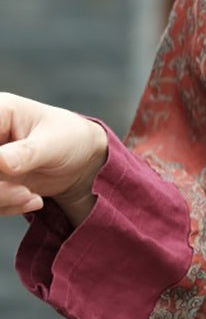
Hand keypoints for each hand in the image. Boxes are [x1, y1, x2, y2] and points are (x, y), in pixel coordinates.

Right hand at [0, 93, 106, 222]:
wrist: (84, 162)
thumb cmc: (71, 139)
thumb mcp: (53, 144)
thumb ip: (25, 153)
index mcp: (1, 112)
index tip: (5, 169)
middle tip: (22, 192)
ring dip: (2, 199)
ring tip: (30, 197)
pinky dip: (7, 206)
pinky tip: (33, 200)